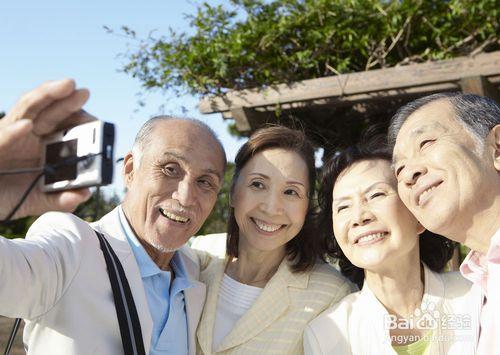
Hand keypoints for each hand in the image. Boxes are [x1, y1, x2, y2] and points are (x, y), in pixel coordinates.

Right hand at [0, 79, 94, 219]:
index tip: (97, 122)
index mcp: (45, 144)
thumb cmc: (9, 194)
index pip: (66, 125)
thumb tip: (84, 194)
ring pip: (28, 109)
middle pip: (51, 111)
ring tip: (66, 86)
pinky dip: (13, 132)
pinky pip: (2, 137)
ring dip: (46, 96)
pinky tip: (26, 126)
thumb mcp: (38, 199)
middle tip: (84, 92)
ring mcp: (10, 134)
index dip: (80, 119)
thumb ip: (61, 199)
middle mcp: (29, 133)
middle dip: (68, 100)